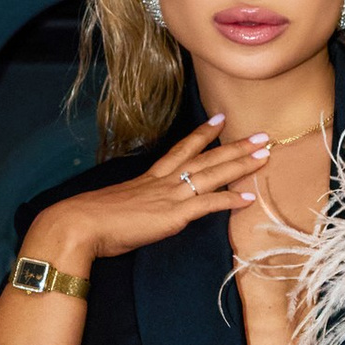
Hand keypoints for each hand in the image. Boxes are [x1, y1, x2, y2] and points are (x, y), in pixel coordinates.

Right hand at [33, 117, 276, 268]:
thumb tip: (139, 213)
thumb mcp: (116, 207)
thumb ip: (134, 207)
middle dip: (235, 146)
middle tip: (261, 135)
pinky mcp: (173, 215)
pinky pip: (208, 204)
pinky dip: (230, 200)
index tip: (220, 120)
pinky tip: (248, 197)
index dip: (202, 135)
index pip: (181, 150)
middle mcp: (163, 182)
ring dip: (241, 164)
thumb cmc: (90, 220)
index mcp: (149, 179)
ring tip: (264, 155)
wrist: (79, 224)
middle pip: (206, 158)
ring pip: (213, 174)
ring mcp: (170, 196)